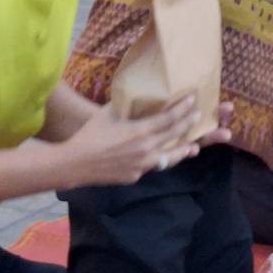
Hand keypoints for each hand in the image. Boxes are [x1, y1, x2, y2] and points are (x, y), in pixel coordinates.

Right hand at [58, 96, 231, 188]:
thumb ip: (127, 105)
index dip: (183, 108)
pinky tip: (165, 158)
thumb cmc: (90, 134)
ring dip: (182, 150)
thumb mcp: (109, 113)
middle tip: (198, 115)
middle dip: (188, 123)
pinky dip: (160, 161)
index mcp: (140, 131)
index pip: (170, 118)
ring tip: (193, 147)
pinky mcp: (134, 177)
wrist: (74, 164)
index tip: (193, 99)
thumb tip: (138, 95)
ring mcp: (141, 166)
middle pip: (174, 135)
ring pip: (169, 158)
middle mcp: (146, 149)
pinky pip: (152, 167)